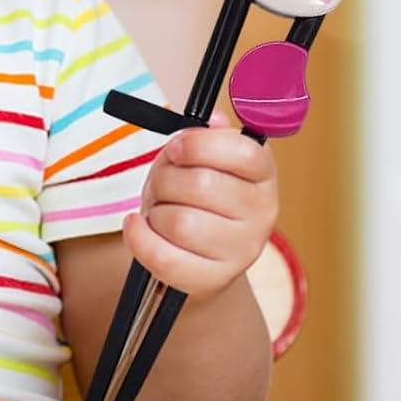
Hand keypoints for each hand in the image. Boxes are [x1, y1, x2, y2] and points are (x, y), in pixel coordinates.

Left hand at [122, 110, 278, 300]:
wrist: (198, 250)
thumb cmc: (198, 194)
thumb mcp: (204, 158)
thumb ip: (208, 137)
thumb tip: (216, 121)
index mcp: (263, 175)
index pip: (243, 152)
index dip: (198, 145)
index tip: (176, 148)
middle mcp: (262, 214)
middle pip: (200, 184)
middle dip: (165, 178)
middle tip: (163, 181)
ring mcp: (242, 251)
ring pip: (179, 222)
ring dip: (155, 210)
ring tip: (160, 209)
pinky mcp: (213, 280)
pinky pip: (164, 258)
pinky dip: (139, 237)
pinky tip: (136, 225)